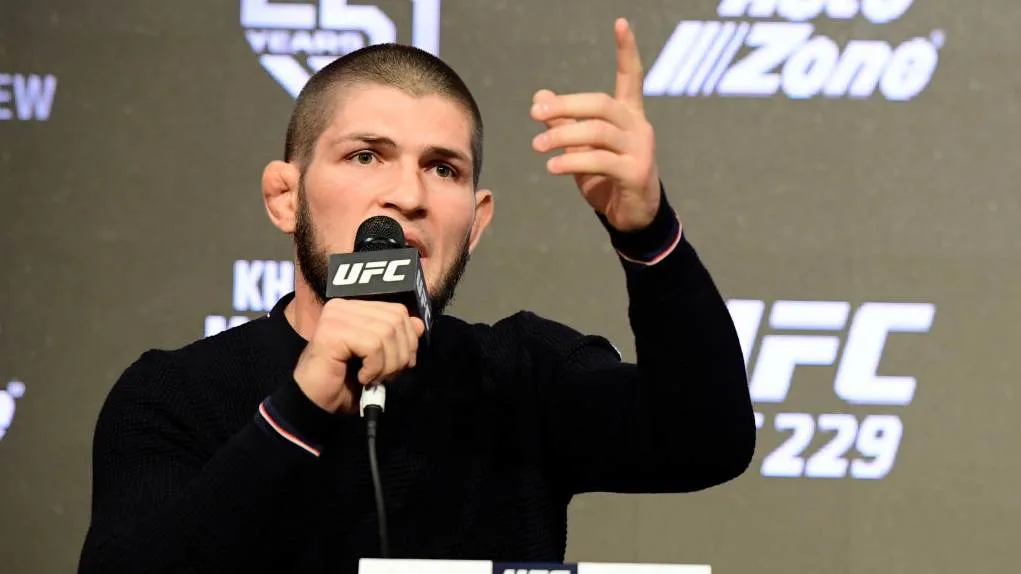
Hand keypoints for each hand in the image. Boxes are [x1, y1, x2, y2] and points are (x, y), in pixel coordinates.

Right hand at [293, 299, 424, 413]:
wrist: (315, 404)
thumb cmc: (345, 382)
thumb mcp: (380, 358)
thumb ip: (397, 338)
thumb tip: (418, 324)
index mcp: (354, 308)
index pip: (397, 310)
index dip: (407, 339)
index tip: (400, 364)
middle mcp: (342, 307)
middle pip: (396, 320)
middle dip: (400, 354)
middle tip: (386, 375)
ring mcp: (335, 317)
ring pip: (386, 333)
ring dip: (387, 364)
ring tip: (373, 378)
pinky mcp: (331, 332)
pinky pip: (372, 345)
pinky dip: (375, 367)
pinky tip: (362, 378)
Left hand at [530, 18, 660, 231]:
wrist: (632, 216)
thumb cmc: (607, 177)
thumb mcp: (583, 148)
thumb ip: (565, 122)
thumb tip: (539, 96)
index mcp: (629, 115)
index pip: (631, 76)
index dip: (627, 50)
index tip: (620, 23)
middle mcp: (638, 127)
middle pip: (601, 104)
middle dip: (565, 106)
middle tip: (535, 114)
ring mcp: (641, 150)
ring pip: (598, 132)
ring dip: (562, 137)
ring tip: (537, 147)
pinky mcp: (636, 173)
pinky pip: (599, 161)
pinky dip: (572, 162)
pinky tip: (552, 166)